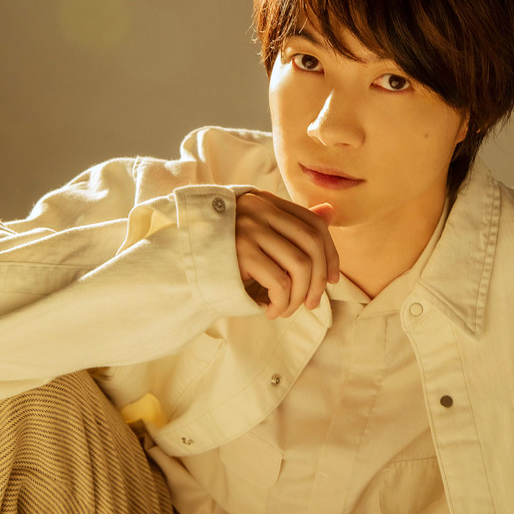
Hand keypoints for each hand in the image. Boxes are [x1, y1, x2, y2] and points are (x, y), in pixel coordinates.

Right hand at [235, 190, 339, 318]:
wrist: (180, 261)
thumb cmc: (225, 252)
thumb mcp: (259, 233)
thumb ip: (292, 224)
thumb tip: (330, 211)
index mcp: (268, 202)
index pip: (314, 225)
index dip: (331, 254)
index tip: (333, 280)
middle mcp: (260, 210)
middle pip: (312, 245)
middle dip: (319, 280)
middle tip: (312, 304)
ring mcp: (250, 229)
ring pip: (300, 266)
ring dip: (300, 296)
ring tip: (288, 309)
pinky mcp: (240, 252)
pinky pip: (279, 283)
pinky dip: (282, 303)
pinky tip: (271, 311)